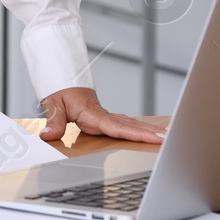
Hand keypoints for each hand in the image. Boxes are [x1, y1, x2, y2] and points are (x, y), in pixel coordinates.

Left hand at [40, 87, 165, 144]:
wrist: (61, 80)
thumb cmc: (59, 91)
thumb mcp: (53, 104)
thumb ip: (54, 122)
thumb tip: (48, 136)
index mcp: (93, 113)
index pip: (117, 127)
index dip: (136, 133)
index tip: (154, 137)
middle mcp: (103, 115)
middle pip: (130, 125)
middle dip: (150, 133)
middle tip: (170, 140)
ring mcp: (107, 117)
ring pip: (131, 124)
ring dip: (149, 131)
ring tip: (168, 138)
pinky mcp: (106, 119)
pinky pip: (126, 124)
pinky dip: (140, 129)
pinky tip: (151, 134)